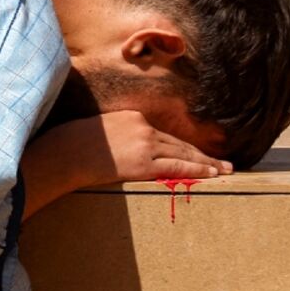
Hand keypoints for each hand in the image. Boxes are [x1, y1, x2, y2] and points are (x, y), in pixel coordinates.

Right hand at [72, 110, 232, 184]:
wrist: (64, 153)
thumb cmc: (74, 146)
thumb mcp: (101, 132)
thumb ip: (120, 137)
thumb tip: (127, 152)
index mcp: (134, 117)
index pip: (166, 135)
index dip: (185, 146)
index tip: (199, 153)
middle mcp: (144, 127)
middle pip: (180, 144)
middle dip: (203, 154)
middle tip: (224, 163)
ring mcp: (145, 144)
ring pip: (183, 154)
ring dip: (206, 164)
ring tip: (224, 171)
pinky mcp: (143, 163)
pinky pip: (177, 167)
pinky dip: (197, 170)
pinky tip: (211, 173)